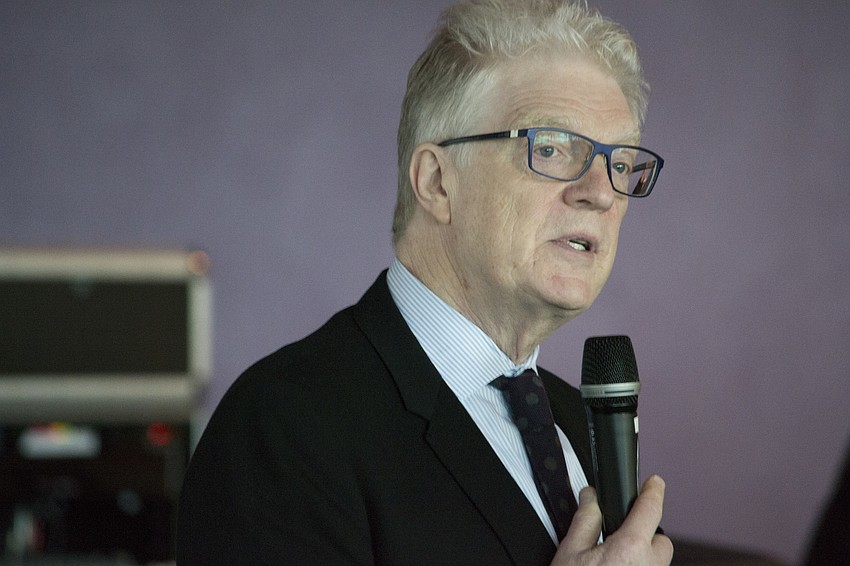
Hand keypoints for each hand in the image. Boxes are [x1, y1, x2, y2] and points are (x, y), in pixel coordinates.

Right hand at [550, 475, 672, 565]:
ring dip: (643, 556)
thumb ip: (584, 521)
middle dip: (645, 535)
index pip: (651, 508)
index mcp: (631, 547)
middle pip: (660, 540)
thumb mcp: (570, 552)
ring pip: (656, 560)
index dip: (653, 490)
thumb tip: (590, 498)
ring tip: (615, 561)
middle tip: (620, 538)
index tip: (655, 482)